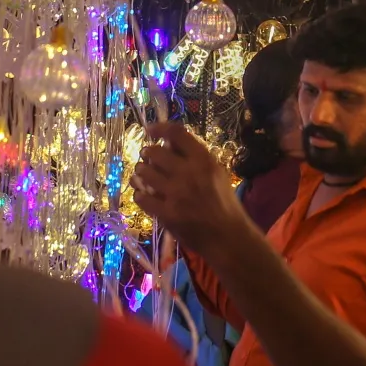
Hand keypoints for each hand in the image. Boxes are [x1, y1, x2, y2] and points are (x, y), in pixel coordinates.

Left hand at [131, 121, 247, 254]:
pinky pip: (141, 198)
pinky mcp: (167, 214)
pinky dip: (139, 195)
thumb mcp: (217, 174)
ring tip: (142, 175)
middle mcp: (188, 173)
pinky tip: (142, 195)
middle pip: (155, 152)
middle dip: (146, 153)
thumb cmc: (224, 204)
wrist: (227, 236)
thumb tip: (170, 144)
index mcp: (204, 160)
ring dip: (140, 172)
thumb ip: (196, 158)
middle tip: (146, 157)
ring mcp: (176, 194)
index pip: (176, 134)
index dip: (159, 128)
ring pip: (144, 173)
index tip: (150, 130)